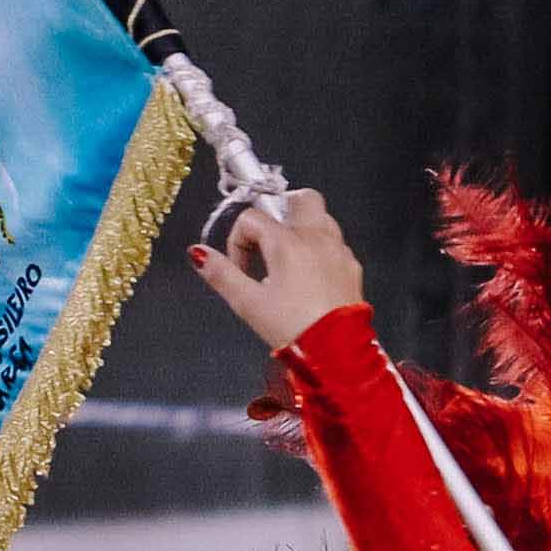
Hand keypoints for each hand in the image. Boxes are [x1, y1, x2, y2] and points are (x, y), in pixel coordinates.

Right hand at [190, 187, 367, 356]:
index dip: (237, 240)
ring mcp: (339, 250)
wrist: (337, 353)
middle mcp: (318, 238)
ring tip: (285, 258)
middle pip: (301, 198)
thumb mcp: (248, 303)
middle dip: (280, 210)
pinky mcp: (352, 267)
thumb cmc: (293, 328)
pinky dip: (319, 248)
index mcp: (288, 242)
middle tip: (266, 238)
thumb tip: (198, 253)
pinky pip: (335, 243)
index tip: (240, 268)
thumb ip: (221, 274)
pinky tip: (308, 275)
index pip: (252, 218)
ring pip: (322, 218)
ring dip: (301, 227)